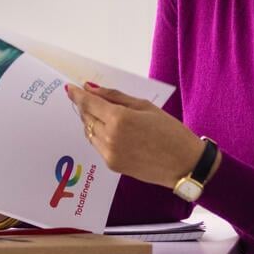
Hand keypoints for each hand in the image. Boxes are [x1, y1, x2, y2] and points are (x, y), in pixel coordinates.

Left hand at [64, 82, 204, 188]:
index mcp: (119, 118)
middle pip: (86, 117)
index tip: (70, 88)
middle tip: (90, 98)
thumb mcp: (144, 106)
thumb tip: (92, 89)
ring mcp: (109, 153)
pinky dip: (99, 135)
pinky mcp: (112, 165)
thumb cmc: (169, 131)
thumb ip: (115, 97)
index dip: (77, 95)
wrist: (183, 164)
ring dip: (91, 122)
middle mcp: (110, 137)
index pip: (89, 103)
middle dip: (86, 107)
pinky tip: (113, 131)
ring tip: (105, 115)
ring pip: (89, 132)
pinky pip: (97, 145)